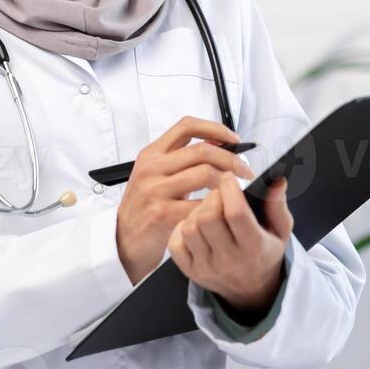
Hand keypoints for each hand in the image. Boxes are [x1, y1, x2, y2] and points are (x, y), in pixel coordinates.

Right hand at [115, 117, 255, 283]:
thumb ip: (181, 158)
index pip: (187, 127)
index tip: (234, 140)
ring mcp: (155, 191)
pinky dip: (216, 206)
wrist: (124, 241)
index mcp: (152, 154)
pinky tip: (221, 210)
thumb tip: (218, 141)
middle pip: (202, 150)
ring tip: (235, 191)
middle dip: (232, 159)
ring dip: (228, 182)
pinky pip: (200, 204)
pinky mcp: (161, 214)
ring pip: (205, 174)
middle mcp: (152, 168)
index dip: (215, 128)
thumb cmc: (145, 207)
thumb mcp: (156, 175)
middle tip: (245, 170)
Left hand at [170, 173, 291, 318]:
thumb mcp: (281, 231)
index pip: (236, 213)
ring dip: (196, 211)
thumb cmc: (265, 252)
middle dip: (212, 196)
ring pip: (190, 228)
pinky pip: (175, 244)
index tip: (229, 177)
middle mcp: (229, 260)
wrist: (252, 291)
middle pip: (209, 217)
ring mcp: (206, 267)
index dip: (230, 189)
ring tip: (208, 209)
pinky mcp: (190, 271)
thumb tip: (276, 181)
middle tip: (219, 193)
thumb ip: (278, 205)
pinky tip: (195, 225)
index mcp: (255, 247)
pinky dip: (182, 229)